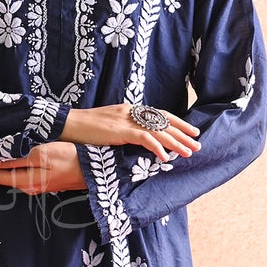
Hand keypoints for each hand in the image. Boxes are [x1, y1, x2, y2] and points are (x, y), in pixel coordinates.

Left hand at [0, 141, 88, 191]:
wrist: (95, 170)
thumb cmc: (69, 159)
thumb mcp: (42, 155)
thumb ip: (18, 158)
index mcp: (26, 181)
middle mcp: (29, 187)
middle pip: (2, 178)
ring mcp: (38, 185)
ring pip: (12, 176)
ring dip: (0, 166)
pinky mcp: (45, 181)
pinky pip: (23, 174)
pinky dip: (13, 166)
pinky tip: (12, 157)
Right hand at [59, 102, 200, 162]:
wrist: (68, 123)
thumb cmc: (85, 128)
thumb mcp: (108, 126)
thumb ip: (124, 129)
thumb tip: (136, 138)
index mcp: (130, 109)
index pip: (160, 114)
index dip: (177, 122)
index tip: (191, 131)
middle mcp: (132, 112)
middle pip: (164, 122)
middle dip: (183, 134)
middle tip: (198, 143)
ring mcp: (126, 121)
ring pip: (158, 131)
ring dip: (176, 143)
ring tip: (189, 152)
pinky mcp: (120, 131)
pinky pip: (144, 139)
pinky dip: (157, 148)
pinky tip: (165, 157)